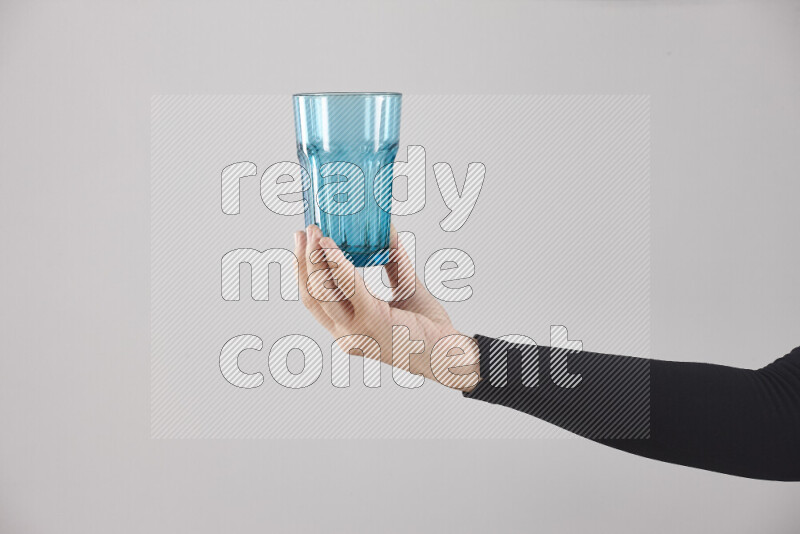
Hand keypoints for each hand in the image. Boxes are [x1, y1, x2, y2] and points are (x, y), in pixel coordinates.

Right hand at [294, 225, 479, 390]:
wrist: (450, 355)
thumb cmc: (429, 328)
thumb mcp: (407, 289)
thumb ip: (395, 263)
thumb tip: (387, 231)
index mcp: (348, 331)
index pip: (315, 301)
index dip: (303, 272)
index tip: (301, 243)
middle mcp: (346, 335)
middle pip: (312, 296)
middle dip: (304, 261)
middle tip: (304, 231)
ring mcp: (357, 332)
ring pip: (322, 293)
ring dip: (315, 260)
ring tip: (315, 233)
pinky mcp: (374, 322)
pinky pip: (349, 288)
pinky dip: (338, 265)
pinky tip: (333, 247)